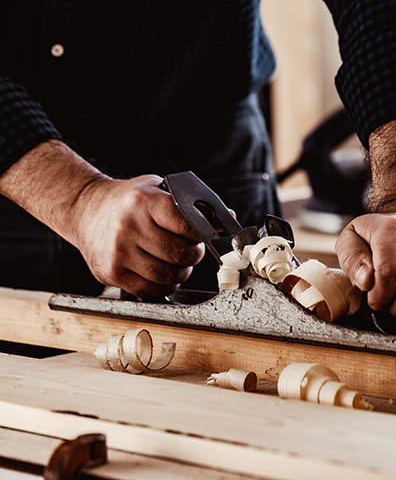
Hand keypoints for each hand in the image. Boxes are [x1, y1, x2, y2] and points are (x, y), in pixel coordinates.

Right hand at [73, 175, 204, 297]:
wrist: (84, 209)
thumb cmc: (129, 201)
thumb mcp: (157, 189)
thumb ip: (188, 204)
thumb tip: (227, 218)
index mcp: (144, 201)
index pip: (187, 225)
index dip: (201, 234)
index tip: (202, 235)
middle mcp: (128, 226)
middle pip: (180, 254)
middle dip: (193, 255)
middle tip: (190, 250)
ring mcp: (118, 252)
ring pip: (167, 275)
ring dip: (181, 273)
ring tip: (177, 262)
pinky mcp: (110, 272)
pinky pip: (149, 289)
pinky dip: (164, 285)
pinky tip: (162, 274)